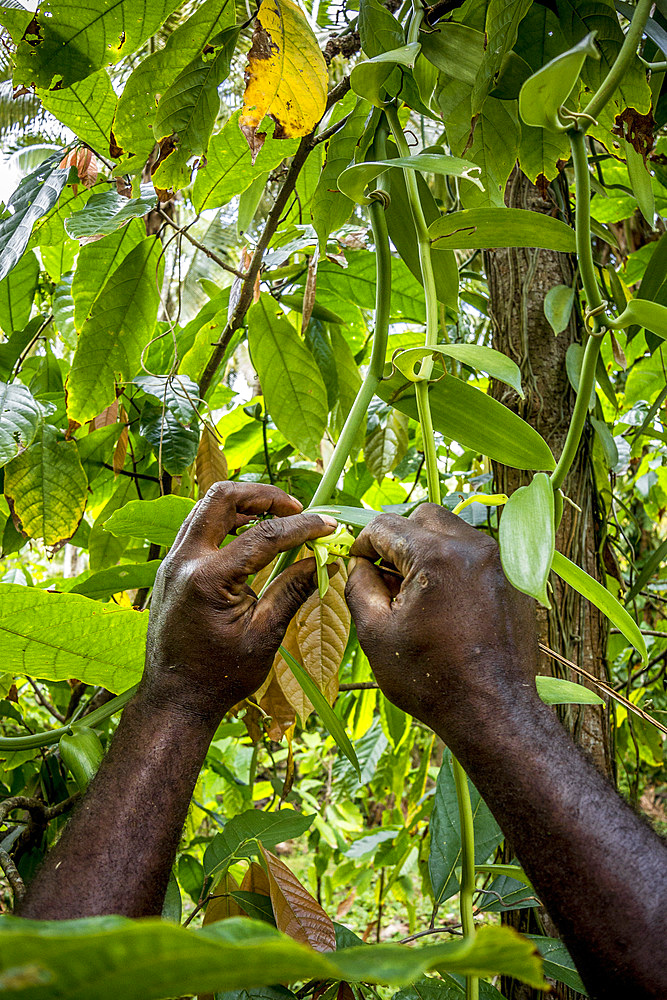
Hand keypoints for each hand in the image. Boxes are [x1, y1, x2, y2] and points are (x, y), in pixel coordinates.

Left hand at [142, 482, 336, 723]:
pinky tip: (252, 534)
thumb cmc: (220, 675)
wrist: (175, 698)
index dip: (301, 527)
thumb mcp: (264, 635)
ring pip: (207, 506)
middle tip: (296, 508)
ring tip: (278, 516)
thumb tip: (325, 560)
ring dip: (244, 504)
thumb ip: (293, 590)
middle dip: (264, 496)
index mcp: (208, 579)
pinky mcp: (172, 567)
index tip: (328, 526)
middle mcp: (184, 561)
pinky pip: (199, 525)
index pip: (263, 535)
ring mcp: (172, 561)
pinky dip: (228, 520)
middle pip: (222, 497)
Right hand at [345, 504, 538, 747]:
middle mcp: (473, 546)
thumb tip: (359, 562)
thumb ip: (359, 585)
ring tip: (416, 592)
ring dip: (429, 550)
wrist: (493, 711)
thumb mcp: (375, 633)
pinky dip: (456, 566)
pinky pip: (476, 555)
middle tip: (387, 574)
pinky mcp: (516, 578)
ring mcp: (500, 560)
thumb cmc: (430, 678)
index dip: (363, 543)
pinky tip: (446, 603)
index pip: (386, 526)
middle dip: (399, 538)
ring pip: (453, 532)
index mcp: (435, 555)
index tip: (357, 563)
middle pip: (424, 517)